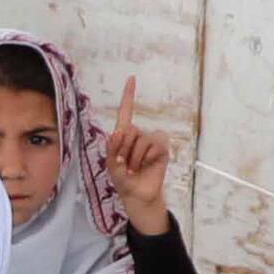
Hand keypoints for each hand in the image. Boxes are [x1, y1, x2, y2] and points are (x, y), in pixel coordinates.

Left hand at [100, 77, 173, 233]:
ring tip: (134, 168)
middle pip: (129, 130)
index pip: (126, 112)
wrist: (137, 195)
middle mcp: (138, 134)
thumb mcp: (111, 165)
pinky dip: (147, 157)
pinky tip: (147, 165)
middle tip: (124, 165)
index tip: (131, 78)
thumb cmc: (123, 180)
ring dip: (134, 157)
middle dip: (123, 149)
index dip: (128, 95)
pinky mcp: (162, 148)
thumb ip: (112, 149)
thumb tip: (117, 131)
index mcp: (123, 135)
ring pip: (141, 139)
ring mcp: (151, 140)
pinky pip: (154, 145)